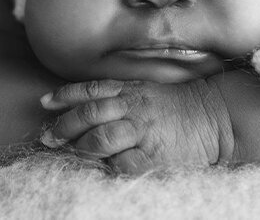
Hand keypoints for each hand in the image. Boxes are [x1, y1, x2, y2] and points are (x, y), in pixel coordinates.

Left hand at [38, 78, 233, 173]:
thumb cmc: (178, 107)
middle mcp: (133, 107)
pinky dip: (107, 166)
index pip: (91, 90)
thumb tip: (86, 104)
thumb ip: (119, 94)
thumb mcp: (147, 91)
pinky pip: (122, 163)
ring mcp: (143, 131)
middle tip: (48, 136)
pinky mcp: (153, 155)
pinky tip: (99, 168)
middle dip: (64, 125)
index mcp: (131, 90)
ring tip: (69, 153)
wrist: (214, 117)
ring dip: (80, 147)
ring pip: (101, 138)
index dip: (66, 95)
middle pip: (90, 114)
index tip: (45, 102)